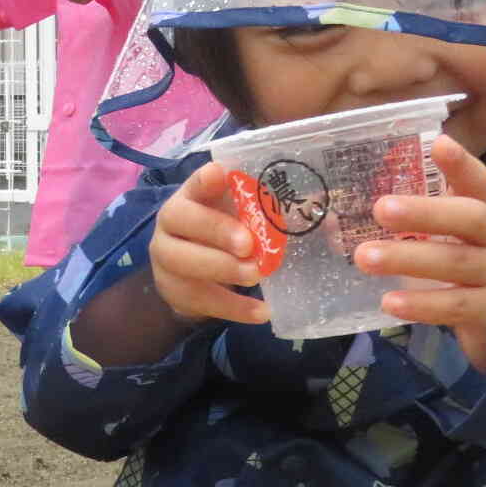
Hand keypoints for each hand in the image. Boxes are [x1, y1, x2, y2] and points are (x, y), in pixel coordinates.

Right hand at [149, 160, 271, 325]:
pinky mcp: (173, 290)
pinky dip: (233, 307)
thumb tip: (320, 205)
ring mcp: (165, 257)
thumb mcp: (240, 217)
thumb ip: (268, 210)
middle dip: (216, 231)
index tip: (219, 174)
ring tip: (256, 276)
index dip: (203, 179)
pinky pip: (201, 298)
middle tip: (248, 245)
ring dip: (222, 268)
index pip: (193, 182)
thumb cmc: (223, 235)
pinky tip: (261, 312)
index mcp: (190, 196)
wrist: (190, 275)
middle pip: (180, 219)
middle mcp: (170, 222)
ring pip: (183, 260)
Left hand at [354, 134, 485, 373]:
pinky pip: (453, 305)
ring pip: (455, 262)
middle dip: (424, 213)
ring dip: (407, 258)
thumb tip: (334, 219)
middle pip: (469, 218)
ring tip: (365, 257)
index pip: (478, 181)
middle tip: (381, 208)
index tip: (439, 144)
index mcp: (484, 212)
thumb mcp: (445, 237)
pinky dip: (420, 304)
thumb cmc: (464, 265)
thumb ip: (406, 223)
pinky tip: (389, 301)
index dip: (461, 163)